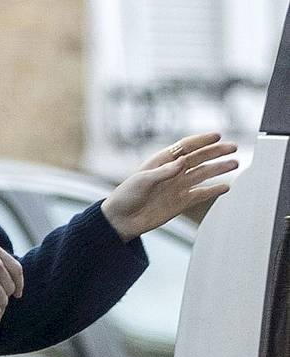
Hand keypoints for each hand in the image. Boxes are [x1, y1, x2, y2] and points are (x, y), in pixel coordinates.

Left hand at [100, 133, 238, 241]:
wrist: (121, 220)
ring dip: (219, 168)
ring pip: (203, 174)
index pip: (185, 147)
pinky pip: (200, 194)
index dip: (201, 140)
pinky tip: (226, 186)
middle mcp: (172, 172)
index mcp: (161, 162)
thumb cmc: (126, 196)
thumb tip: (182, 162)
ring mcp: (177, 187)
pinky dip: (213, 190)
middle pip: (198, 158)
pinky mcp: (180, 203)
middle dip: (216, 152)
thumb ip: (163, 172)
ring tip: (235, 163)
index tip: (217, 136)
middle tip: (233, 147)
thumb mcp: (142, 181)